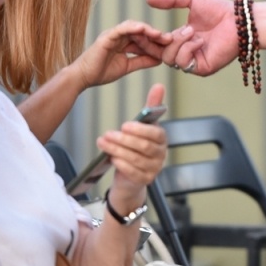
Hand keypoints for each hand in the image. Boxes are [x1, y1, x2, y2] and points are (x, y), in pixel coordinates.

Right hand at [69, 20, 169, 89]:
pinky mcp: (106, 37)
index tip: (169, 44)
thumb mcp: (127, 66)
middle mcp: (118, 35)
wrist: (83, 78)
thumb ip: (142, 61)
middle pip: (140, 30)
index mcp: (123, 42)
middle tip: (170, 38)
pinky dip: (133, 28)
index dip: (156, 40)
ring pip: (133, 27)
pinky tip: (144, 29)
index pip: (143, 38)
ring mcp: (112, 34)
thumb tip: (159, 59)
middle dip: (155, 34)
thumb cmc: (101, 72)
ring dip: (148, 30)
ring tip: (160, 35)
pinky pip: (121, 29)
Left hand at [104, 84, 168, 210]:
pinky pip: (132, 172)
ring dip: (117, 150)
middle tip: (107, 134)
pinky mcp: (145, 180)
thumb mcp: (142, 127)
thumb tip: (159, 85)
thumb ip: (150, 107)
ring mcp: (154, 169)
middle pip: (143, 147)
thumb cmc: (136, 148)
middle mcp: (161, 154)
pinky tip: (112, 159)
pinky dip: (121, 164)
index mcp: (162, 139)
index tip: (124, 125)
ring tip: (103, 143)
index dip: (139, 130)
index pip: (155, 133)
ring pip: (135, 159)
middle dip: (123, 140)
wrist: (131, 177)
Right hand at [146, 0, 239, 74]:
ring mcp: (193, 61)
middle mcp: (186, 51)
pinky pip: (183, 63)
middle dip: (152, 44)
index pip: (157, 43)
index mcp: (181, 38)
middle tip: (152, 33)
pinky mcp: (202, 68)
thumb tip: (148, 0)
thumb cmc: (219, 8)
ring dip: (177, 42)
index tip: (140, 29)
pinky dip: (188, 49)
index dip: (147, 37)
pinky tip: (199, 39)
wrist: (239, 20)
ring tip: (191, 30)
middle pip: (158, 54)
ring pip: (169, 59)